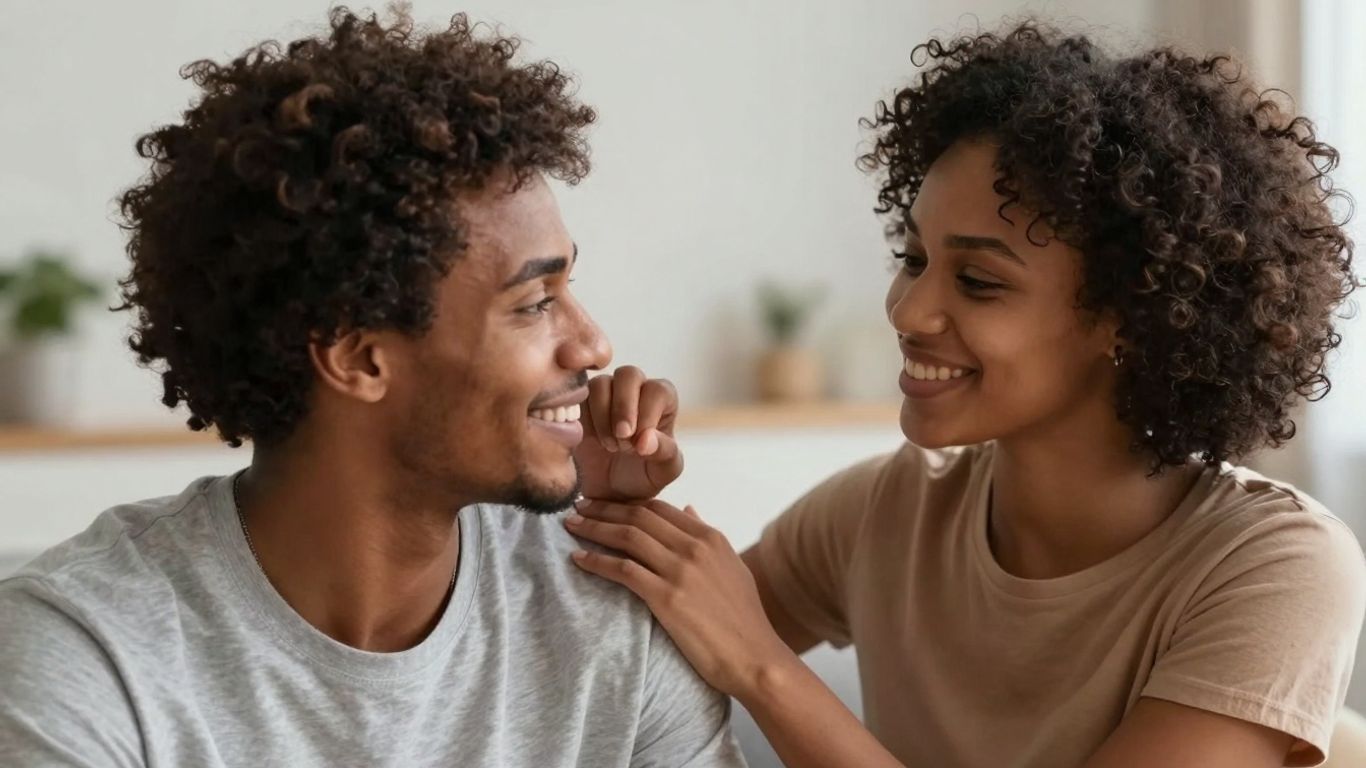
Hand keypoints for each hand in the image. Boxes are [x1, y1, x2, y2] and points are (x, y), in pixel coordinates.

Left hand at [564, 498, 797, 698]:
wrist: (754, 658)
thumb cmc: (744, 619)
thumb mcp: (732, 567)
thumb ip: (707, 537)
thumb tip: (688, 508)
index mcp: (710, 537)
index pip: (659, 507)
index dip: (626, 502)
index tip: (603, 503)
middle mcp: (695, 547)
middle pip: (638, 516)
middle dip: (604, 508)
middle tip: (578, 506)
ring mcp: (680, 571)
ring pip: (627, 537)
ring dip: (594, 528)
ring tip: (572, 525)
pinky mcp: (666, 597)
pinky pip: (623, 570)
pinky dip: (597, 561)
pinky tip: (579, 559)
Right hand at [573, 366, 682, 501]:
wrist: (607, 493)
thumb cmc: (642, 477)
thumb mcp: (662, 472)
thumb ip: (664, 453)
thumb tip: (647, 439)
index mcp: (661, 402)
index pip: (659, 390)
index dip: (648, 413)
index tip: (639, 442)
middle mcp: (634, 391)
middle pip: (629, 375)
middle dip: (624, 406)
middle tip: (622, 437)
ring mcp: (604, 395)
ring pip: (601, 383)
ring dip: (603, 415)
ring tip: (610, 446)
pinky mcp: (579, 405)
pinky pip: (577, 398)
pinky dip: (584, 419)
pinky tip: (589, 441)